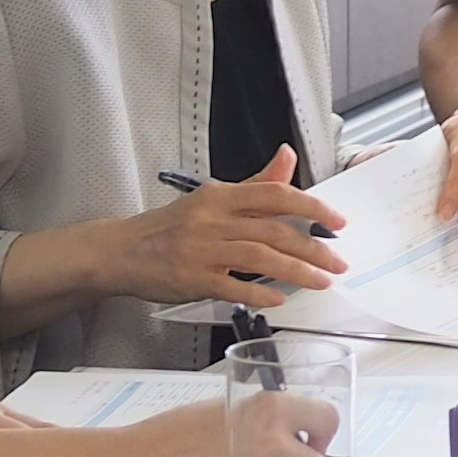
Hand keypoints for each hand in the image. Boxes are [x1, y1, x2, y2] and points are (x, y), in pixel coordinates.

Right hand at [110, 149, 348, 307]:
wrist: (120, 251)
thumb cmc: (168, 227)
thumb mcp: (211, 198)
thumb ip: (254, 183)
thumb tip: (287, 157)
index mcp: (221, 197)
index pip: (275, 194)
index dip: (312, 206)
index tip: (337, 220)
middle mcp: (213, 220)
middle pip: (274, 230)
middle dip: (314, 248)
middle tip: (338, 261)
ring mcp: (202, 251)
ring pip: (260, 259)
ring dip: (297, 271)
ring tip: (321, 281)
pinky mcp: (192, 280)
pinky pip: (233, 287)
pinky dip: (259, 294)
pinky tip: (279, 299)